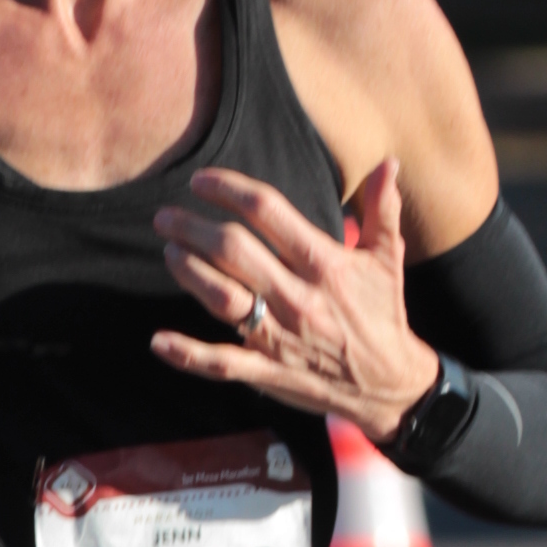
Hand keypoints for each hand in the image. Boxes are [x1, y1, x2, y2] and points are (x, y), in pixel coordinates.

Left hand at [148, 157, 441, 440]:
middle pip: (234, 251)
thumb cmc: (382, 313)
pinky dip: (187, 354)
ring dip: (188, 273)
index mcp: (324, 262)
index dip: (228, 190)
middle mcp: (298, 296)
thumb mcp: (388, 258)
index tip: (201, 182)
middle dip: (193, 228)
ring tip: (169, 252)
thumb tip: (388, 164)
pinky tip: (158, 341)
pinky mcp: (268, 371)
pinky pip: (221, 363)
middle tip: (166, 217)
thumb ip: (382, 210)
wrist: (388, 383)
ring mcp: (279, 336)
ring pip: (222, 298)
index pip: (268, 212)